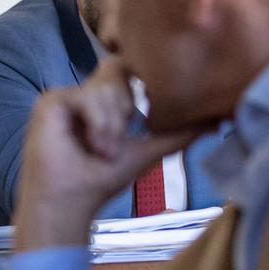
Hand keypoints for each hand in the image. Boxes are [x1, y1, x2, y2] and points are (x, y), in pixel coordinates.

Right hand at [13, 57, 200, 250]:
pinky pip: (85, 96)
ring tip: (103, 151)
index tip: (149, 102)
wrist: (72, 202)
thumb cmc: (102, 179)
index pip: (128, 67)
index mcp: (106, 100)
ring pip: (104, 86)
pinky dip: (97, 123)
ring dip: (112, 125)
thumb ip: (179, 134)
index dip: (140, 74)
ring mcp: (67, 96)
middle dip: (126, 106)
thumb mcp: (148, 151)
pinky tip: (91, 144)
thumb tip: (217, 122)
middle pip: (117, 69)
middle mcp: (86, 93)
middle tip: (119, 143)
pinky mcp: (51, 102)